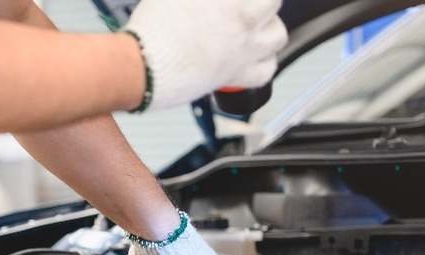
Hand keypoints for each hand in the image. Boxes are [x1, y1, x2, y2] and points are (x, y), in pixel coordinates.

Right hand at [122, 0, 287, 110]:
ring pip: (278, 37)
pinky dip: (265, 63)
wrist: (145, 67)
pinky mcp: (233, 76)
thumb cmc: (155, 28)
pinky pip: (265, 73)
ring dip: (270, 27)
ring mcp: (242, 53)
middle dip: (262, 0)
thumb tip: (198, 0)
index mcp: (235, 4)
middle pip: (273, 3)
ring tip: (256, 24)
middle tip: (245, 2)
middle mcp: (244, 27)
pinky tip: (256, 56)